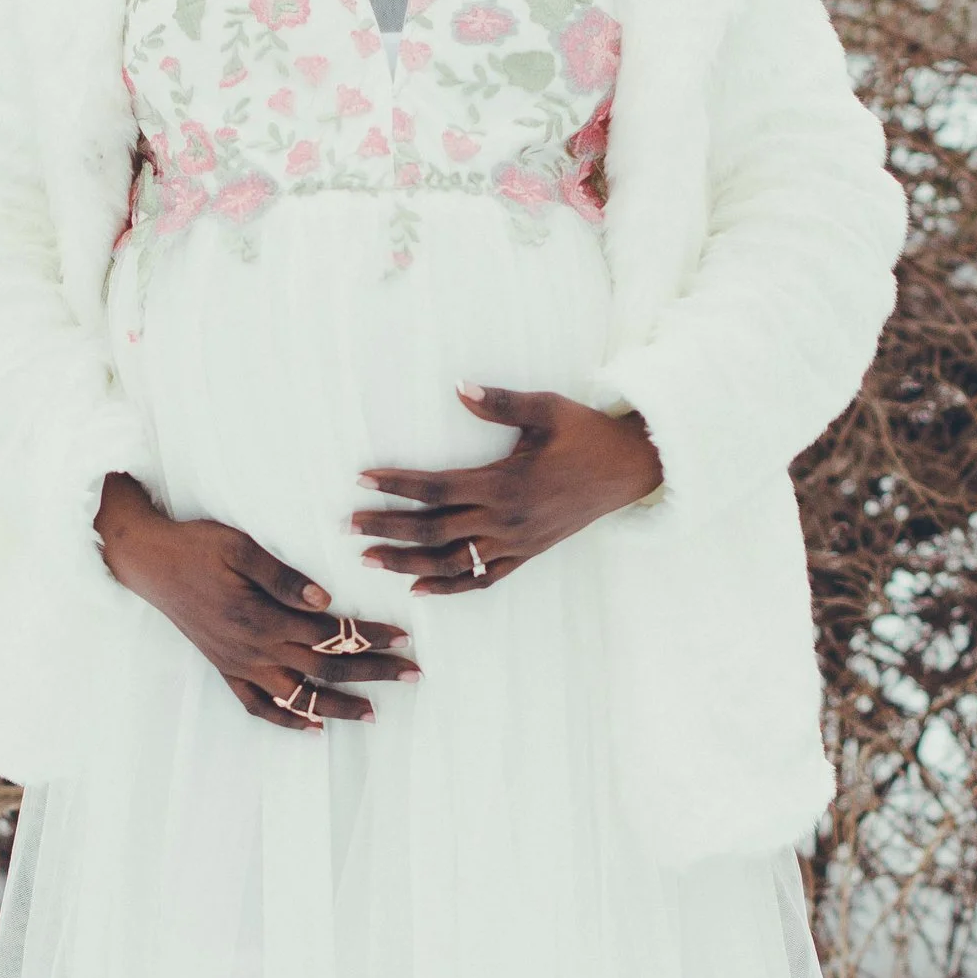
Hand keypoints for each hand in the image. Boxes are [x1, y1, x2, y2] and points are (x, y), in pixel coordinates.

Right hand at [96, 473, 417, 731]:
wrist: (147, 563)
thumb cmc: (196, 547)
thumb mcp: (240, 547)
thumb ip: (284, 578)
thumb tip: (327, 600)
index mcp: (263, 618)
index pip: (331, 635)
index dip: (370, 637)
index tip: (404, 638)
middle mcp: (254, 650)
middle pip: (326, 670)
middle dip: (374, 673)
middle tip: (413, 675)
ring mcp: (239, 665)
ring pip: (298, 697)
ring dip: (339, 707)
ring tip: (373, 714)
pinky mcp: (225, 669)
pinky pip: (259, 707)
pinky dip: (288, 720)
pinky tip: (314, 728)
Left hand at [352, 384, 662, 594]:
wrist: (628, 469)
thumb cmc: (586, 433)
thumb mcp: (547, 409)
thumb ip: (500, 403)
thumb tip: (459, 389)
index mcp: (505, 483)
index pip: (436, 488)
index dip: (397, 484)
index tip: (363, 480)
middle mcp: (506, 519)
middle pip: (433, 529)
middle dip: (387, 528)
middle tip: (348, 525)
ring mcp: (516, 543)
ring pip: (451, 561)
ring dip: (407, 562)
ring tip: (369, 560)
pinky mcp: (527, 554)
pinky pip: (482, 578)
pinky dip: (448, 587)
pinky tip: (418, 589)